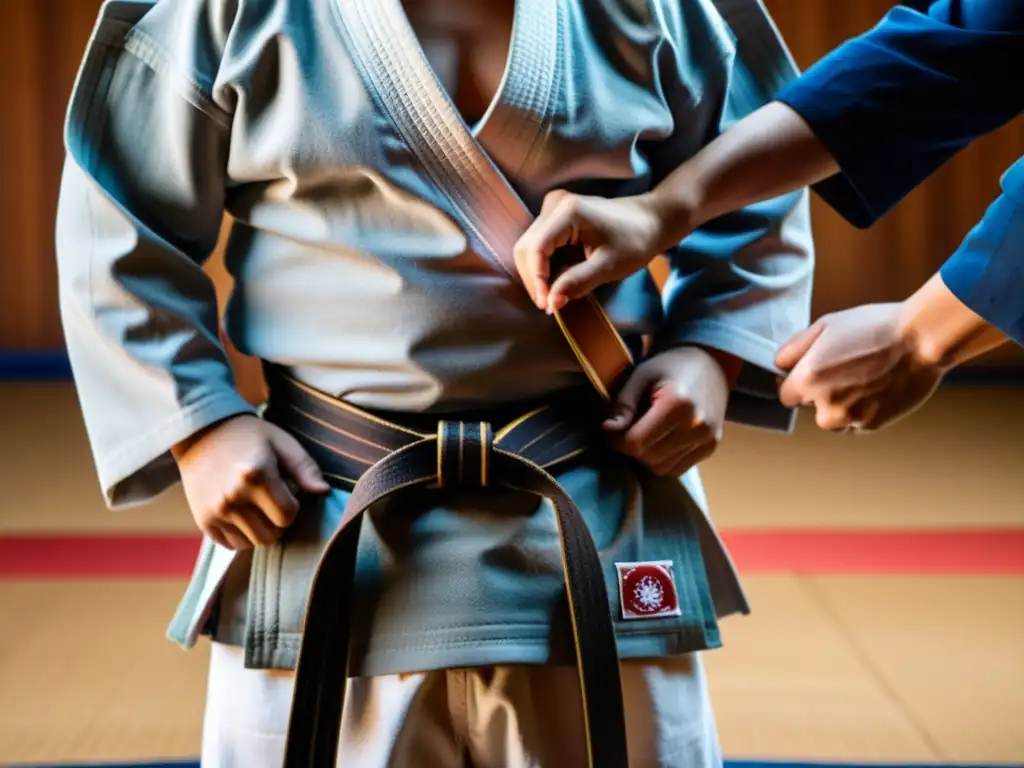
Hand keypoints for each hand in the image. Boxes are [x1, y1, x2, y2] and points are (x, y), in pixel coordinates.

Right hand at [172, 414, 329, 549]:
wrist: (200, 434)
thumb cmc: (248, 436)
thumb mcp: (281, 442)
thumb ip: (305, 467)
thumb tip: (323, 491)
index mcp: (256, 476)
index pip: (287, 515)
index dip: (292, 506)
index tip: (286, 492)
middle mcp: (233, 497)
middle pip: (271, 535)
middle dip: (278, 521)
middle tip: (272, 501)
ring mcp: (216, 511)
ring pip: (253, 543)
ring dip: (261, 529)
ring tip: (257, 506)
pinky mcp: (204, 521)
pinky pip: (232, 544)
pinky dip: (242, 534)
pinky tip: (242, 513)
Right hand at [513, 190, 674, 312]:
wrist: (650, 221)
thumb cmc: (635, 241)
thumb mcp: (609, 265)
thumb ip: (578, 282)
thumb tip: (552, 303)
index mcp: (568, 211)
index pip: (536, 248)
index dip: (537, 279)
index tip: (547, 304)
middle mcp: (555, 204)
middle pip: (527, 247)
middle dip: (534, 279)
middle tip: (549, 305)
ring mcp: (553, 208)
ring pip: (529, 247)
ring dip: (536, 275)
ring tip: (552, 296)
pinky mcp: (555, 217)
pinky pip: (539, 244)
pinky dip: (543, 266)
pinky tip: (556, 282)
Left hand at [604, 346, 730, 476]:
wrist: (711, 366)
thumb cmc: (670, 367)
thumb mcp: (641, 376)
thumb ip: (623, 404)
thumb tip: (606, 430)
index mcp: (677, 404)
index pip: (636, 442)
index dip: (618, 440)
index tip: (616, 429)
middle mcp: (697, 426)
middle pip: (649, 458)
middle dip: (633, 449)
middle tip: (630, 431)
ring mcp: (707, 439)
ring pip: (662, 468)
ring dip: (648, 457)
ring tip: (648, 434)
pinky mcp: (711, 448)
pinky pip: (678, 469)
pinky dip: (664, 461)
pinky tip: (663, 441)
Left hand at [775, 303, 947, 432]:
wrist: (921, 340)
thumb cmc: (873, 327)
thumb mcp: (826, 325)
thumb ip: (794, 349)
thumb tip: (779, 365)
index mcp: (807, 381)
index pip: (786, 394)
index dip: (796, 381)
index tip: (811, 371)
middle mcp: (825, 406)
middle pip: (811, 407)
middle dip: (820, 393)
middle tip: (845, 369)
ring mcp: (850, 419)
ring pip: (833, 420)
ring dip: (840, 406)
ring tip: (863, 378)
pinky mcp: (873, 426)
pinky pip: (857, 423)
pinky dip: (862, 411)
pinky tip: (877, 387)